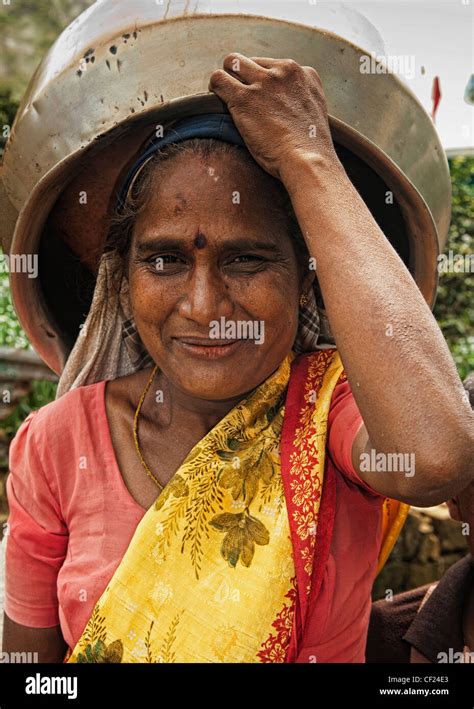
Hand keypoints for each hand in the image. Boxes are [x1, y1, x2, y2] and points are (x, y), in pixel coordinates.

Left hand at [208, 53, 339, 181]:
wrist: (307, 161)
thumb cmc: (310, 149)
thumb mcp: (315, 113)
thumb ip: (302, 99)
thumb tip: (287, 103)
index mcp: (303, 73)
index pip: (272, 66)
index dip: (262, 83)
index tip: (260, 100)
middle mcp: (283, 72)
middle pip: (251, 60)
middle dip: (242, 76)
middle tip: (238, 96)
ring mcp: (264, 83)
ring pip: (233, 62)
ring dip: (227, 79)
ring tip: (225, 97)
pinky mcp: (245, 98)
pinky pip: (219, 79)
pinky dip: (215, 88)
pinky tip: (217, 101)